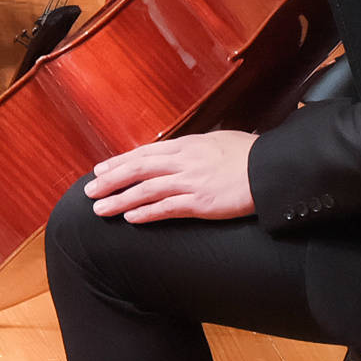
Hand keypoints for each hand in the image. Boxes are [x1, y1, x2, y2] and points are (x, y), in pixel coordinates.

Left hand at [85, 128, 261, 223]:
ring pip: (145, 189)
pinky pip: (167, 208)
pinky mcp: (201, 202)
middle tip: (89, 191)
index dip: (119, 162)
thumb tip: (187, 150)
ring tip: (100, 209)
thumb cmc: (251, 155)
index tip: (100, 170)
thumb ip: (198, 148)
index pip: (144, 154)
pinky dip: (146, 212)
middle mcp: (183, 161)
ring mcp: (191, 182)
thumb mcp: (218, 142)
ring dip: (120, 199)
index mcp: (186, 146)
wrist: (271, 168)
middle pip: (137, 169)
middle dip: (110, 180)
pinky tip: (130, 218)